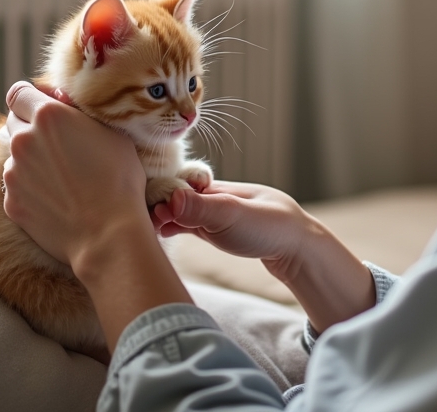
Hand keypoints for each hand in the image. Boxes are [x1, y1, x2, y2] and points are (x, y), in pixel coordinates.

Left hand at [2, 81, 150, 270]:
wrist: (108, 232)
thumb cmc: (119, 178)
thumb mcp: (110, 131)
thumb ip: (79, 113)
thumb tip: (62, 104)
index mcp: (48, 115)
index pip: (19, 92)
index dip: (32, 97)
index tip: (46, 106)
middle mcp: (23, 140)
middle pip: (13, 121)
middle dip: (31, 125)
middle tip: (59, 140)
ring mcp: (13, 173)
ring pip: (14, 155)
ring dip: (31, 157)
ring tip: (62, 173)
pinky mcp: (11, 202)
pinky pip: (17, 185)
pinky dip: (32, 186)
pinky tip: (58, 196)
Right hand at [153, 181, 321, 282]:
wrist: (300, 249)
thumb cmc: (272, 228)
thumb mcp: (236, 217)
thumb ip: (203, 209)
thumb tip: (169, 199)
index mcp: (215, 188)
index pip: (176, 187)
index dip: (157, 196)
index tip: (141, 211)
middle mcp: (212, 197)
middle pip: (173, 198)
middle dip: (154, 206)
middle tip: (136, 223)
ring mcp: (213, 214)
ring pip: (178, 212)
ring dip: (160, 219)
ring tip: (142, 230)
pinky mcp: (216, 230)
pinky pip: (186, 225)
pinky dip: (172, 228)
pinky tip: (160, 234)